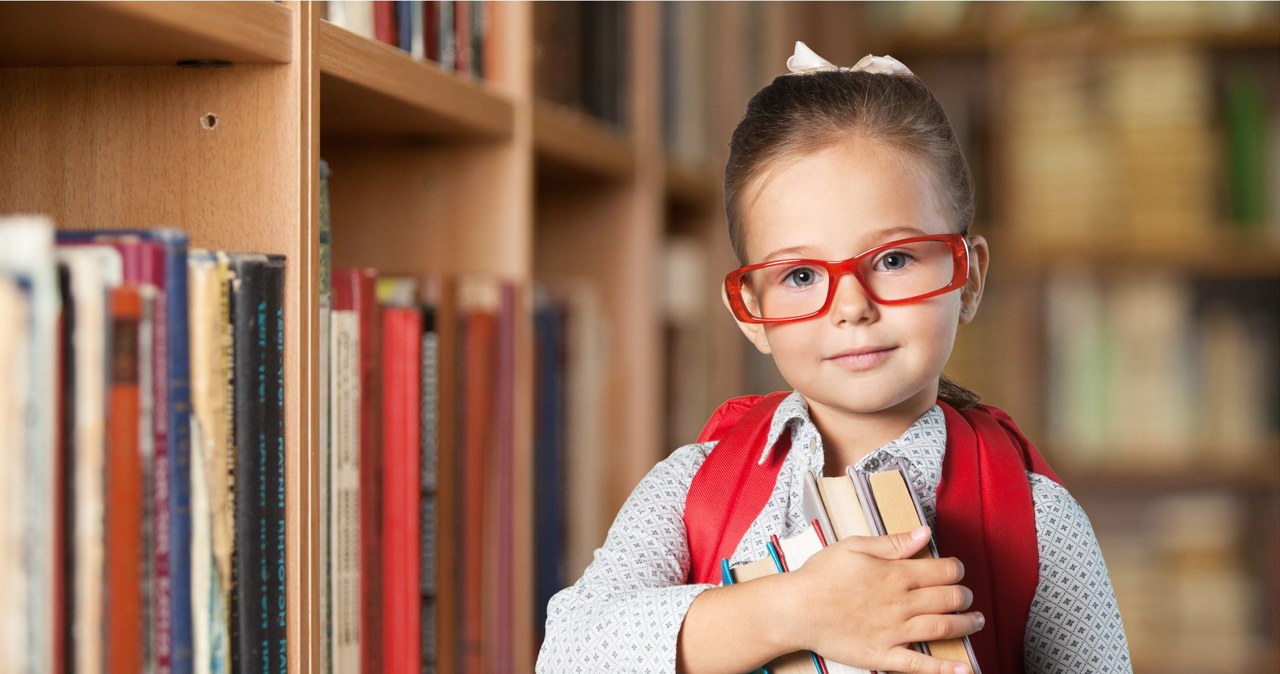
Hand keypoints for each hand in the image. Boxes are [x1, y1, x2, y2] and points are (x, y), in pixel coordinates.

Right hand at [781, 526, 982, 673]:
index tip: (956, 571)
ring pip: (942, 628)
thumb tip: (924, 533)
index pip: (942, 571)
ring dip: (966, 625)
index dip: (956, 570)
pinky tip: (965, 668)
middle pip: (948, 599)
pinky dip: (945, 668)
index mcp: (895, 574)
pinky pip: (920, 665)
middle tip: (966, 597)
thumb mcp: (854, 547)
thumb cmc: (820, 575)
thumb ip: (892, 542)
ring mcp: (894, 631)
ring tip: (976, 622)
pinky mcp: (884, 655)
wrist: (796, 609)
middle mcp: (901, 603)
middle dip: (964, 597)